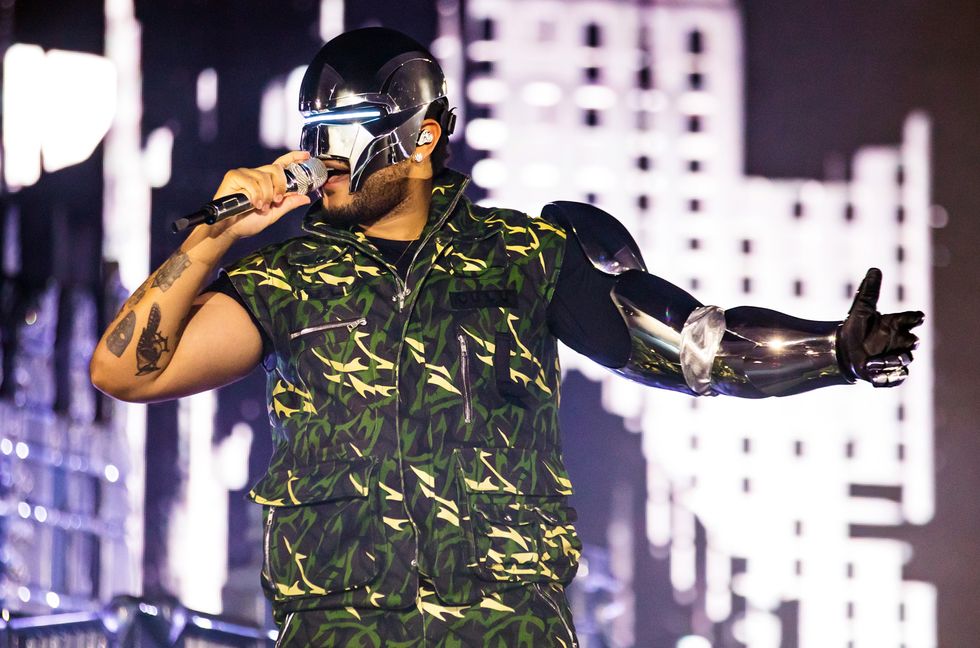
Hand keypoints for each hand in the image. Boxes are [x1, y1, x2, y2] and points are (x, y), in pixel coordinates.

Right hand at [208, 150, 313, 239]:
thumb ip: (288, 204)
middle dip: (280, 186)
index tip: (306, 155)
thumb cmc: (248, 222)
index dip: (294, 157)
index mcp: (267, 181)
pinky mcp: (234, 176)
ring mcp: (245, 173)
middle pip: (276, 169)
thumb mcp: (274, 213)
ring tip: (260, 207)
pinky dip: (255, 194)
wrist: (230, 230)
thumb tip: (306, 197)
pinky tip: (253, 204)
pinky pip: (251, 181)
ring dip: (266, 195)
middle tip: (276, 200)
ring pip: (264, 177)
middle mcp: (256, 174)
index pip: (281, 164)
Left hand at [837, 268, 923, 386]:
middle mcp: (899, 341)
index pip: (912, 319)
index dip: (915, 318)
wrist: (842, 351)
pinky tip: (874, 377)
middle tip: (907, 342)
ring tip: (873, 362)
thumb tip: (875, 269)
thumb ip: (869, 291)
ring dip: (892, 362)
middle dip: (910, 343)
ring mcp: (894, 358)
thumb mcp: (860, 310)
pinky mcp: (888, 373)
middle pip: (914, 343)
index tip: (917, 317)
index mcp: (895, 324)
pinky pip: (895, 379)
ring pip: (904, 361)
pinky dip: (887, 379)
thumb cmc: (855, 329)